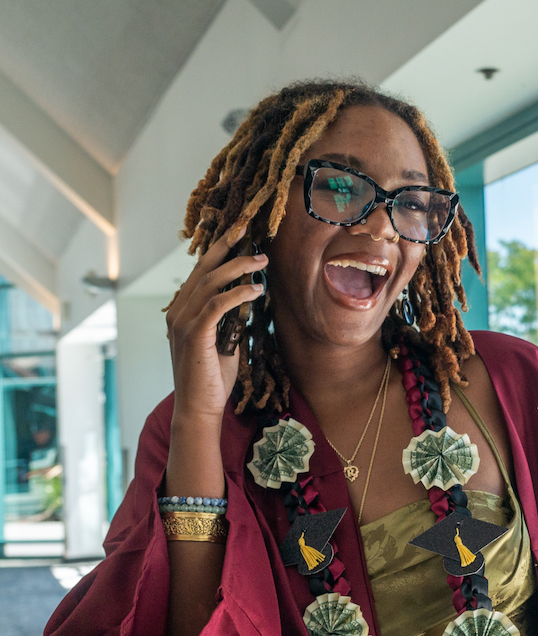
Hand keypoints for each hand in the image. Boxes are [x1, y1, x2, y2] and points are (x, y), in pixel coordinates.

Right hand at [165, 223, 266, 427]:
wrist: (199, 407)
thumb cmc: (213, 377)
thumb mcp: (225, 341)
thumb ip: (231, 319)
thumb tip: (249, 299)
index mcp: (183, 310)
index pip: (200, 271)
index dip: (218, 250)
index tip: (238, 232)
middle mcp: (178, 311)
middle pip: (203, 268)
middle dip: (226, 246)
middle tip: (247, 229)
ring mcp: (182, 322)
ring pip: (211, 283)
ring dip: (238, 268)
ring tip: (262, 261)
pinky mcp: (193, 335)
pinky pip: (216, 306)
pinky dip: (237, 294)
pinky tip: (256, 289)